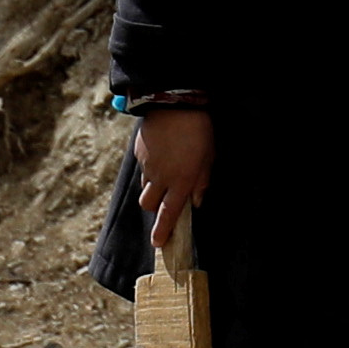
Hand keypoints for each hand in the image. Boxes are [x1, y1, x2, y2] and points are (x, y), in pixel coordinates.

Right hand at [133, 102, 211, 269]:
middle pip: (148, 204)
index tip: (157, 243)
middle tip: (164, 198)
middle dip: (154, 206)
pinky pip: (143, 167)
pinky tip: (161, 153)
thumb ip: (201, 181)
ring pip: (144, 186)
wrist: (175, 104)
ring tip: (165, 171)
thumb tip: (196, 200)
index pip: (168, 214)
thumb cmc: (198, 131)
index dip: (162, 230)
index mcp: (180, 182)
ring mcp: (148, 165)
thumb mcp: (208, 158)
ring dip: (152, 187)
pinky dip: (150, 167)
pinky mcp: (140, 152)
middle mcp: (161, 178)